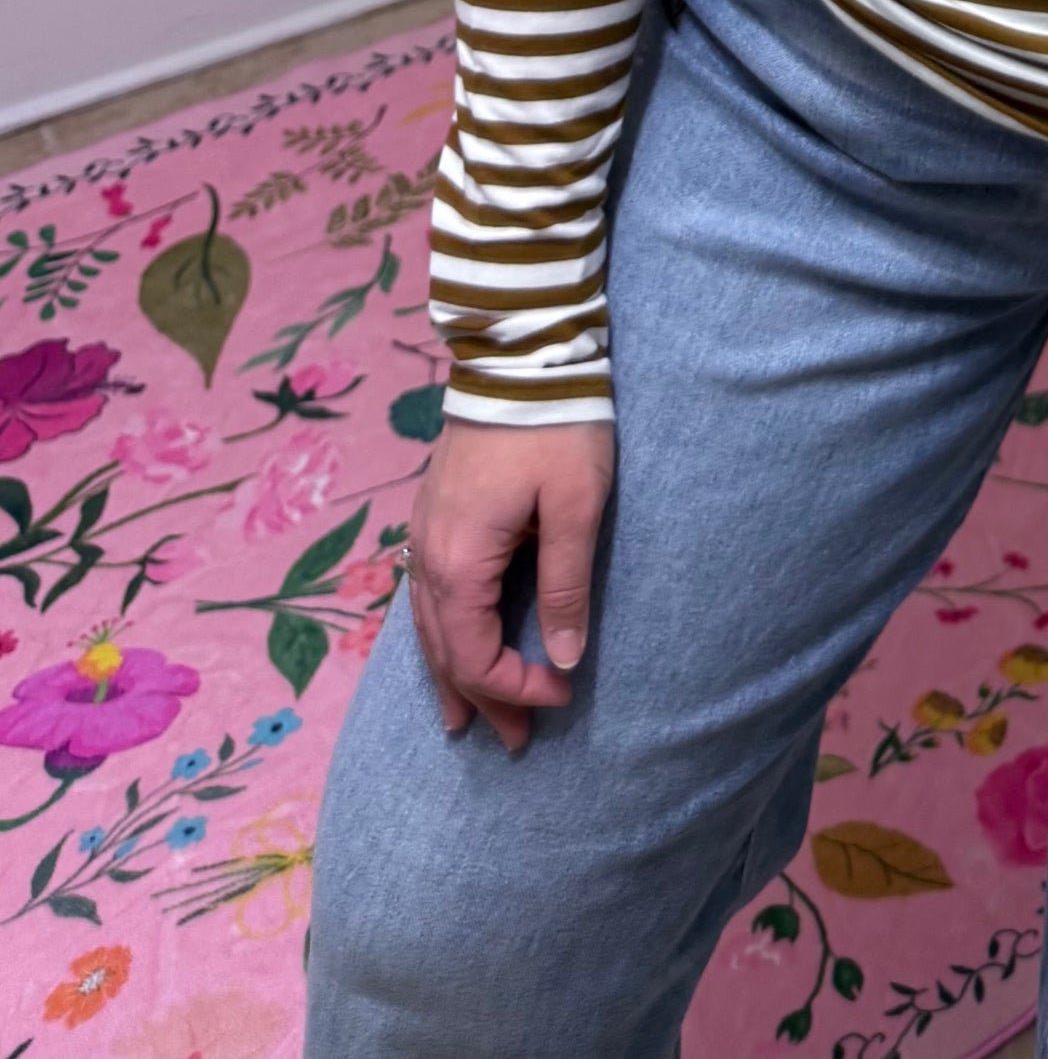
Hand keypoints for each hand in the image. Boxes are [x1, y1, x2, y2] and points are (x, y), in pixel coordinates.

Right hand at [405, 417, 614, 752]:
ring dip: (449, 672)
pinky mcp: (432, 511)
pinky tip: (446, 640)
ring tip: (462, 718)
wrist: (519, 352)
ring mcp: (424, 531)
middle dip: (480, 698)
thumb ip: (566, 585)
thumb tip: (562, 659)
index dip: (517, 687)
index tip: (562, 695)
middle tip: (514, 742)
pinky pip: (422, 593)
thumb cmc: (556, 427)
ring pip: (425, 625)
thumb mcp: (577, 506)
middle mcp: (429, 555)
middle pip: (445, 650)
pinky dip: (436, 631)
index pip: (476, 656)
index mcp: (461, 562)